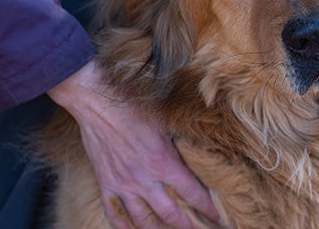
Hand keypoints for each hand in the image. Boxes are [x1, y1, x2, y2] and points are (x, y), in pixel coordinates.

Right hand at [48, 61, 219, 228]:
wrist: (98, 101)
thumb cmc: (134, 105)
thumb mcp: (166, 121)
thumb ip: (181, 140)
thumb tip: (200, 146)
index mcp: (164, 163)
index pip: (194, 194)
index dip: (210, 209)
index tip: (221, 218)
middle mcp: (144, 179)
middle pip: (171, 215)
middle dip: (188, 227)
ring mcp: (123, 184)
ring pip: (143, 221)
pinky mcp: (106, 183)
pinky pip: (114, 213)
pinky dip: (124, 226)